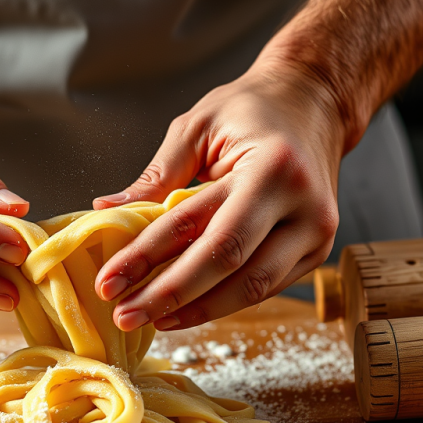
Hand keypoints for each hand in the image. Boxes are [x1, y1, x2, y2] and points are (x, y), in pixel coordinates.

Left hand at [92, 59, 346, 330]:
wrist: (315, 104)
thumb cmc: (253, 110)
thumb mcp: (197, 128)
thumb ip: (156, 176)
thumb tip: (106, 211)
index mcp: (270, 167)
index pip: (197, 226)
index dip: (148, 259)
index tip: (108, 282)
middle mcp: (301, 204)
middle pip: (227, 266)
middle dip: (169, 296)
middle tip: (124, 315)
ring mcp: (315, 232)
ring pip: (251, 288)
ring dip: (196, 310)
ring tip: (152, 319)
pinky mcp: (316, 251)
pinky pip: (265, 287)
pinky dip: (222, 301)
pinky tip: (187, 308)